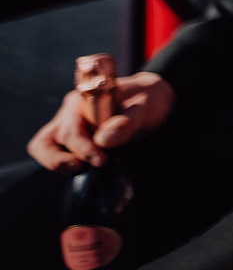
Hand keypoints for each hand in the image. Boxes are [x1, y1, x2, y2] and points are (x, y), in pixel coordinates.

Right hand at [27, 71, 174, 171]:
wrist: (152, 101)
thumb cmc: (147, 101)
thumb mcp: (146, 109)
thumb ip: (127, 123)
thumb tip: (104, 141)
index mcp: (84, 99)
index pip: (70, 127)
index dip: (82, 147)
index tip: (101, 159)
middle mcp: (70, 113)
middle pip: (50, 139)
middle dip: (70, 158)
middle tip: (98, 164)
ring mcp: (67, 126)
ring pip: (44, 147)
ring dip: (58, 163)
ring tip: (83, 169)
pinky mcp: (71, 140)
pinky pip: (55, 153)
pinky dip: (65, 165)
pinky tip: (86, 168)